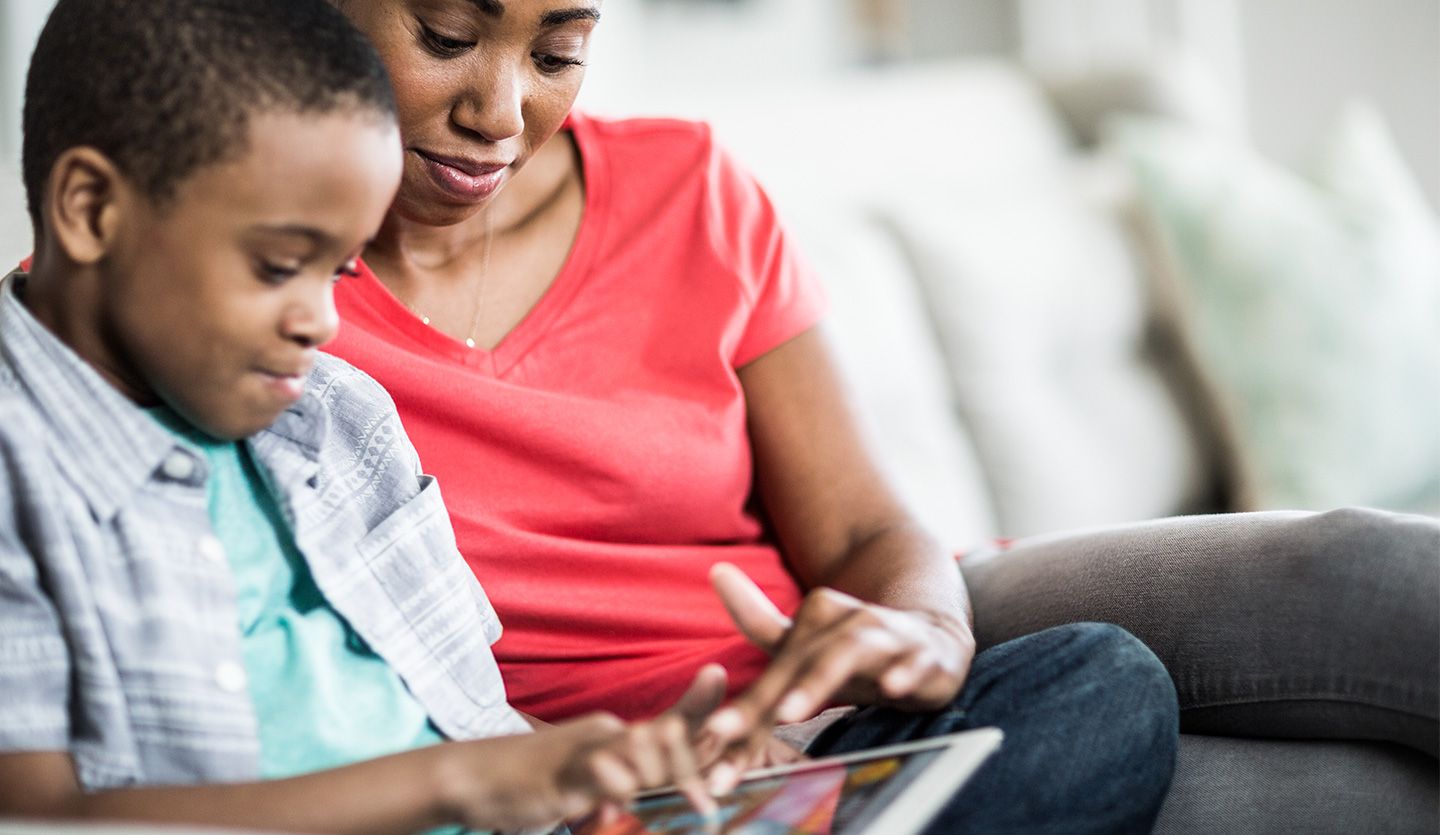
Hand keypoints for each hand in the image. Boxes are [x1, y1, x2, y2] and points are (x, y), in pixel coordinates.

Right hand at [436, 711, 707, 830]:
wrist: (469, 778)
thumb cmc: (534, 784)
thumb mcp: (588, 786)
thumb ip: (626, 788)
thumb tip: (666, 794)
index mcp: (615, 735)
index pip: (668, 719)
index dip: (698, 703)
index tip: (719, 675)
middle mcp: (604, 735)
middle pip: (665, 740)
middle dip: (695, 761)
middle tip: (711, 788)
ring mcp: (581, 752)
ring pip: (638, 756)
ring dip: (664, 776)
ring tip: (680, 803)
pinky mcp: (559, 775)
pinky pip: (598, 778)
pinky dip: (615, 792)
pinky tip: (621, 807)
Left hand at [701, 563, 973, 787]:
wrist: (934, 641)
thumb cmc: (858, 654)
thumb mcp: (809, 644)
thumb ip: (759, 619)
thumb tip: (715, 569)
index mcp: (815, 619)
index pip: (774, 670)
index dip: (743, 707)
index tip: (710, 737)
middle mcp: (847, 622)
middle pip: (800, 662)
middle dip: (766, 700)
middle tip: (729, 733)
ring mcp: (888, 635)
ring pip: (849, 654)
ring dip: (818, 681)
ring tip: (789, 712)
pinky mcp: (927, 654)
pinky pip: (917, 661)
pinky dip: (905, 672)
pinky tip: (892, 688)